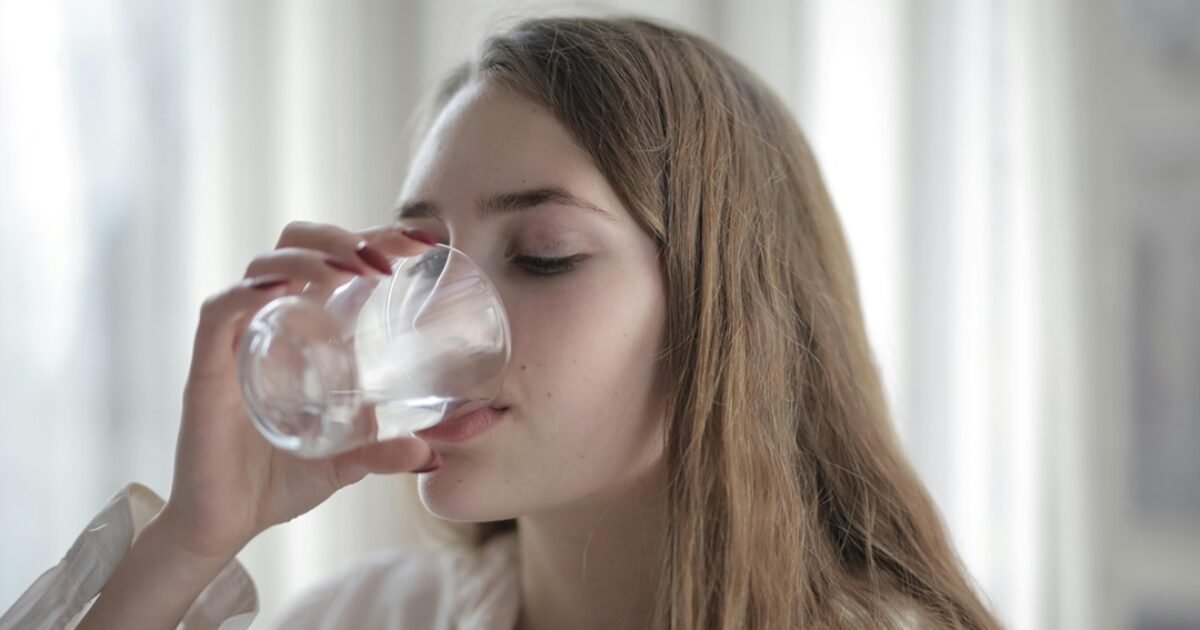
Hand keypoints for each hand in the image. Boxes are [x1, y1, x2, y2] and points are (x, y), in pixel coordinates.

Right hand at [159, 221, 440, 558]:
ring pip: (262, 266)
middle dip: (342, 236)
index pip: (335, 258)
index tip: (423, 242)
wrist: (224, 525)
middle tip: (387, 260)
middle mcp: (269, 321)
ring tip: (351, 272)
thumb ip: (386, 452)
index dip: (375, 238)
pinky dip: (247, 292)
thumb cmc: (280, 479)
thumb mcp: (348, 461)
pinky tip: (281, 290)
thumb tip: (434, 456)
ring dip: (310, 257)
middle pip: (296, 244)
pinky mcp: (207, 368)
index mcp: (304, 327)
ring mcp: (236, 341)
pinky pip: (219, 312)